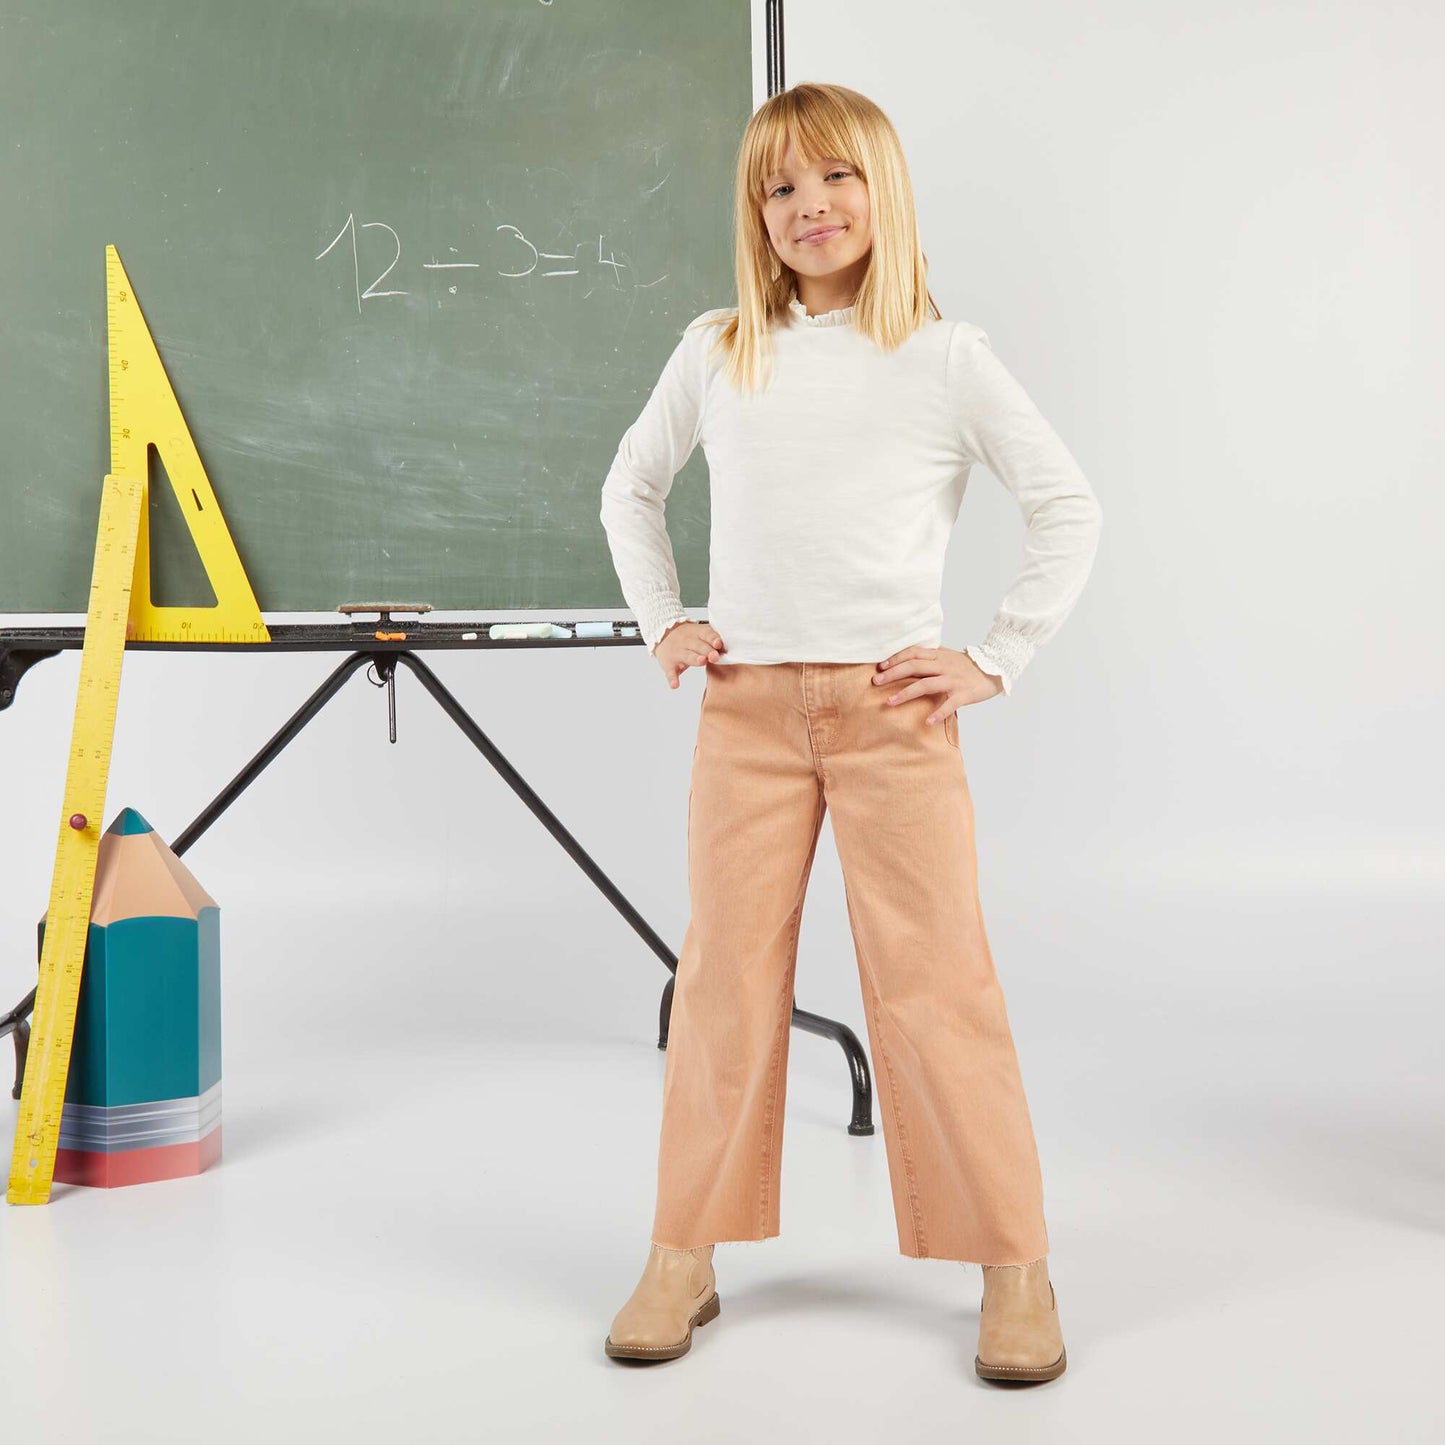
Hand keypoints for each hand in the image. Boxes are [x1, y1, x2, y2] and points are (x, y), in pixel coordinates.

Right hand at [655, 619, 725, 688]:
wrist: (663, 634)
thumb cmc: (690, 638)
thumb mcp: (701, 634)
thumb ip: (714, 641)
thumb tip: (728, 650)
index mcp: (697, 633)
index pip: (706, 634)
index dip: (713, 639)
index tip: (719, 644)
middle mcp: (687, 641)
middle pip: (698, 646)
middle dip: (707, 651)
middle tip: (715, 656)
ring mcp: (677, 652)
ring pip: (687, 656)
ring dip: (694, 659)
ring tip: (701, 662)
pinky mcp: (669, 664)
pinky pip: (670, 672)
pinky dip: (672, 679)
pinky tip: (675, 685)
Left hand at [872, 645, 1002, 723]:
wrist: (996, 669)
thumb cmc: (967, 666)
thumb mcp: (947, 657)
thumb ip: (929, 659)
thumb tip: (905, 662)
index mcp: (938, 656)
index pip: (913, 653)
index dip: (896, 658)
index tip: (880, 666)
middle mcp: (944, 666)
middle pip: (914, 667)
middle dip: (893, 674)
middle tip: (876, 682)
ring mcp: (953, 680)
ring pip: (926, 684)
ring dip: (906, 693)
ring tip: (890, 702)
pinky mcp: (964, 694)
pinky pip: (949, 704)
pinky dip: (938, 713)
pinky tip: (927, 722)